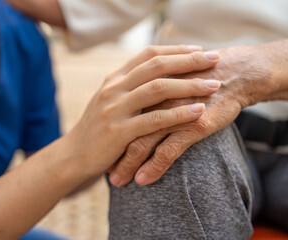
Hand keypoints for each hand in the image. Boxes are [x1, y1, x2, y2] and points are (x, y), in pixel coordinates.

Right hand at [67, 45, 220, 177]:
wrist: (73, 156)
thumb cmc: (97, 129)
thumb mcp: (110, 101)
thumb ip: (130, 87)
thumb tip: (159, 76)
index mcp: (114, 78)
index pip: (149, 54)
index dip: (176, 50)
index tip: (200, 49)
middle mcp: (114, 88)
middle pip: (157, 66)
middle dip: (189, 61)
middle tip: (215, 59)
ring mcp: (115, 109)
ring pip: (158, 89)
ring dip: (189, 85)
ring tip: (213, 86)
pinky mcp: (118, 132)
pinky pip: (154, 120)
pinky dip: (179, 114)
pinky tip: (198, 112)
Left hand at [109, 44, 275, 185]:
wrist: (235, 73)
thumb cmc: (202, 78)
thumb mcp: (172, 77)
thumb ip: (153, 88)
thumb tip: (140, 102)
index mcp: (148, 86)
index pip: (122, 114)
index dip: (110, 131)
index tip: (101, 148)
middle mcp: (156, 99)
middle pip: (126, 128)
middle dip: (113, 152)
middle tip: (102, 169)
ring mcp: (173, 112)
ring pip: (142, 142)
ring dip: (128, 164)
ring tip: (117, 181)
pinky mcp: (192, 124)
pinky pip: (168, 150)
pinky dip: (154, 166)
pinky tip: (144, 180)